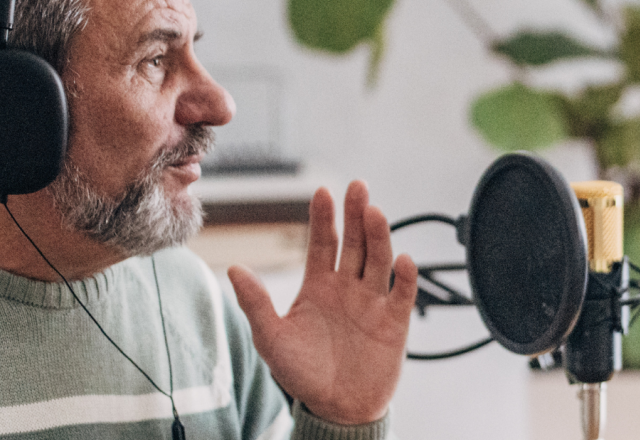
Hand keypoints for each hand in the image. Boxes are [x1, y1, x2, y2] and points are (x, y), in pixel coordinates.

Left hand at [228, 181, 417, 424]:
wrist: (336, 410)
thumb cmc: (302, 374)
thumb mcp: (271, 339)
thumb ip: (256, 303)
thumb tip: (234, 268)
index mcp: (318, 285)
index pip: (322, 243)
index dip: (322, 218)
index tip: (322, 192)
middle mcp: (347, 287)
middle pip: (354, 242)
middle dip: (355, 214)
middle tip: (357, 186)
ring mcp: (372, 301)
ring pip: (378, 260)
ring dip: (379, 236)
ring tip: (375, 213)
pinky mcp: (394, 321)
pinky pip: (402, 294)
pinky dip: (406, 277)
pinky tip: (403, 260)